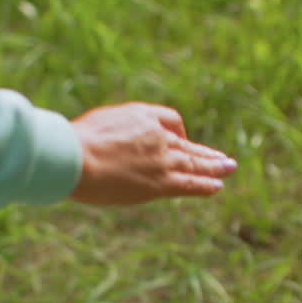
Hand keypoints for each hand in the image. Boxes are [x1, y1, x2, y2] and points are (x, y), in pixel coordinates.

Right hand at [68, 102, 236, 204]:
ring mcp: (161, 160)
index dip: (178, 131)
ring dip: (214, 167)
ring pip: (194, 162)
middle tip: (222, 157)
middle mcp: (157, 136)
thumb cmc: (72, 143)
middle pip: (187, 143)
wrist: (75, 157)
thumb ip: (107, 132)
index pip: (169, 120)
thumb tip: (101, 140)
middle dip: (205, 152)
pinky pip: (190, 183)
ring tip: (229, 168)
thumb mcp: (93, 125)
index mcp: (141, 116)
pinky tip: (217, 186)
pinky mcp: (160, 183)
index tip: (182, 138)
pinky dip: (205, 185)